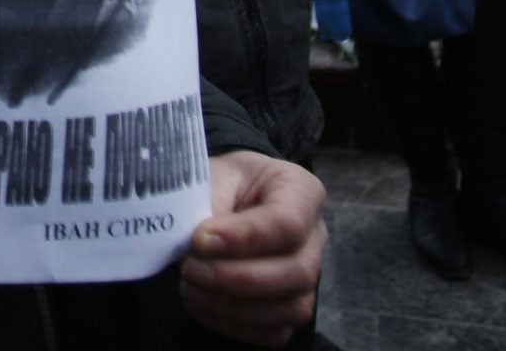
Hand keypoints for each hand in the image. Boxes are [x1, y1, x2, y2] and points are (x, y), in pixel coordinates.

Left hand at [180, 151, 325, 345]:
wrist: (226, 195)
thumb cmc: (224, 182)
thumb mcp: (216, 175)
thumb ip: (212, 204)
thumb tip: (201, 246)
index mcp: (301, 192)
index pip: (287, 222)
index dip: (244, 237)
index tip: (200, 241)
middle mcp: (314, 238)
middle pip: (297, 272)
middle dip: (238, 279)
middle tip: (190, 269)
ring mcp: (308, 277)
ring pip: (292, 309)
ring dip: (234, 307)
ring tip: (191, 287)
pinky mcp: (289, 306)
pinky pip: (275, 331)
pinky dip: (235, 325)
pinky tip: (201, 303)